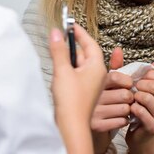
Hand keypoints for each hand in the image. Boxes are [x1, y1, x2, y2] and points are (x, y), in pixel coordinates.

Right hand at [49, 24, 105, 153]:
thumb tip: (56, 32)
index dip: (80, 33)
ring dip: (68, 59)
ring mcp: (90, 86)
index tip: (70, 25)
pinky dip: (68, 71)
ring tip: (57, 55)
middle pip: (84, 54)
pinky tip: (59, 73)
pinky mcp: (83, 94)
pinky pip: (77, 77)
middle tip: (58, 38)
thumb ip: (59, 50)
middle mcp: (97, 76)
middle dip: (71, 47)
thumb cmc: (71, 101)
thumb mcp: (63, 70)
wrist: (71, 127)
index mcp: (97, 68)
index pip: (90, 44)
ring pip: (80, 66)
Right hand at [90, 47, 133, 153]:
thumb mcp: (102, 79)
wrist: (76, 122)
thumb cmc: (91, 98)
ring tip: (119, 107)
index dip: (127, 81)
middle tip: (123, 98)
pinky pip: (122, 121)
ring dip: (126, 109)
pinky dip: (123, 120)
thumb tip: (118, 50)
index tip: (128, 84)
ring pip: (126, 108)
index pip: (117, 77)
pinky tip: (116, 117)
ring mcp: (95, 111)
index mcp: (95, 81)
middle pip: (125, 94)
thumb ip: (113, 65)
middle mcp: (94, 95)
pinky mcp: (97, 125)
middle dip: (128, 97)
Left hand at [125, 61, 153, 153]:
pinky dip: (131, 108)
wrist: (139, 134)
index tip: (140, 77)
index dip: (151, 73)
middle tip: (133, 89)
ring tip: (132, 99)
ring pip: (146, 97)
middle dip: (139, 84)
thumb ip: (141, 71)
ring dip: (134, 96)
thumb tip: (143, 57)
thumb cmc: (140, 107)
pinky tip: (130, 109)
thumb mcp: (142, 87)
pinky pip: (140, 111)